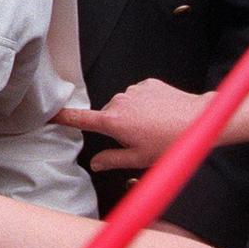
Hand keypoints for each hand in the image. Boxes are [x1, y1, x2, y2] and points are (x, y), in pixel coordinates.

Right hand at [53, 79, 209, 170]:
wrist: (199, 120)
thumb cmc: (171, 142)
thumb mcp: (139, 159)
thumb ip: (112, 160)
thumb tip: (96, 164)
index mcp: (113, 122)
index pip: (80, 119)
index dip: (63, 117)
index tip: (48, 114)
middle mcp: (118, 102)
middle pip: (107, 115)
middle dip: (117, 126)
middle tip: (138, 139)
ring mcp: (133, 90)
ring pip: (124, 105)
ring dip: (132, 115)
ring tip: (153, 126)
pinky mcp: (147, 83)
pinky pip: (138, 95)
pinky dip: (145, 104)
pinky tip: (160, 113)